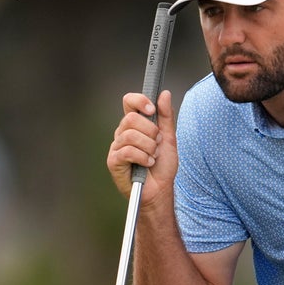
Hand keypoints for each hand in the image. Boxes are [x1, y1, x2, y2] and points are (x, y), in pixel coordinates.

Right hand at [108, 90, 177, 204]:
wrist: (160, 190)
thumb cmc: (162, 167)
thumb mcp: (169, 138)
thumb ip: (166, 116)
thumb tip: (164, 94)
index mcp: (135, 125)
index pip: (129, 102)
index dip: (139, 101)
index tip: (152, 110)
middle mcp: (123, 133)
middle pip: (131, 119)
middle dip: (150, 131)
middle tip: (157, 144)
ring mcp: (117, 147)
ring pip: (131, 135)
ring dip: (149, 147)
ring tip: (153, 157)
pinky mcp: (114, 161)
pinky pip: (127, 151)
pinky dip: (143, 157)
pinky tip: (147, 164)